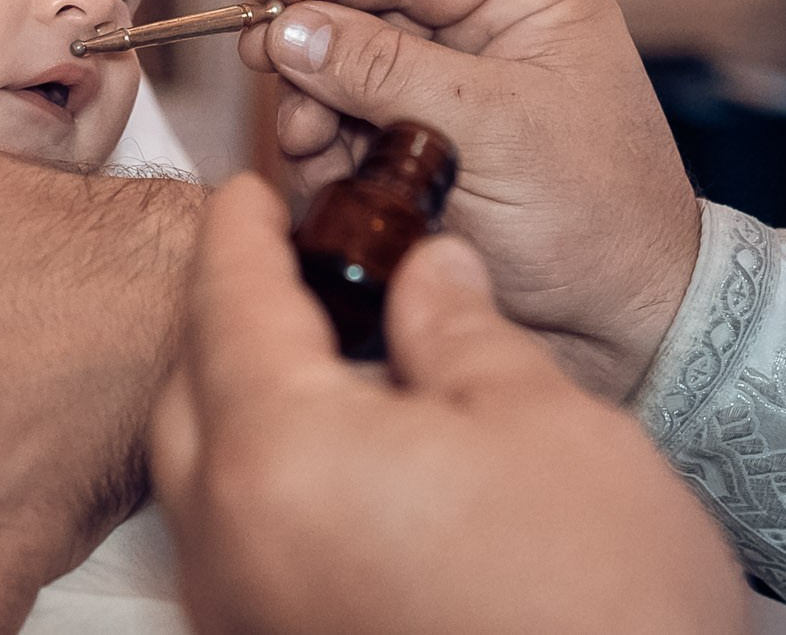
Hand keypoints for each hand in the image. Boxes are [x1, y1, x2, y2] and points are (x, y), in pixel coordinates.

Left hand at [153, 176, 746, 634]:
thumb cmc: (596, 601)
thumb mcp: (541, 420)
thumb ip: (458, 327)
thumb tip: (428, 270)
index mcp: (280, 456)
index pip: (228, 306)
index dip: (238, 233)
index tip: (247, 192)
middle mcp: (232, 543)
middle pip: (189, 391)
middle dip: (226, 316)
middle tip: (286, 264)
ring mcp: (244, 614)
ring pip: (203, 476)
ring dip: (240, 402)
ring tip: (322, 355)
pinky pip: (236, 543)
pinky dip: (262, 480)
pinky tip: (339, 457)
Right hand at [238, 0, 697, 399]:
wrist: (625, 331)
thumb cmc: (596, 217)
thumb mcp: (492, 129)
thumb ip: (387, 72)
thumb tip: (291, 28)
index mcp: (528, 6)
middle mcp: (485, 45)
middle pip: (368, 13)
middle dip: (314, 42)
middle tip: (262, 61)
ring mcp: (448, 106)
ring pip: (345, 78)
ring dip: (313, 106)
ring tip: (309, 143)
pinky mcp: (419, 163)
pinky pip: (347, 138)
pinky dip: (325, 155)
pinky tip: (327, 180)